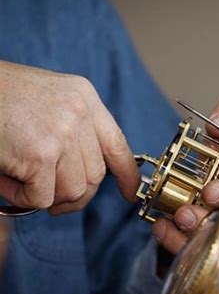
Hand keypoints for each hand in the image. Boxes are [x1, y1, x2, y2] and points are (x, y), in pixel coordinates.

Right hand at [0, 61, 138, 213]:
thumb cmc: (1, 96)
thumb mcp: (51, 100)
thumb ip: (76, 129)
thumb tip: (89, 176)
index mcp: (84, 98)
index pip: (118, 144)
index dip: (127, 174)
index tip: (130, 193)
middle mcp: (78, 114)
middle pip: (95, 176)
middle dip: (74, 194)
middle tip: (50, 196)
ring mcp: (61, 133)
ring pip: (72, 191)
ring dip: (46, 196)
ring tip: (21, 180)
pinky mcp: (39, 154)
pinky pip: (42, 198)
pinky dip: (23, 198)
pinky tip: (7, 181)